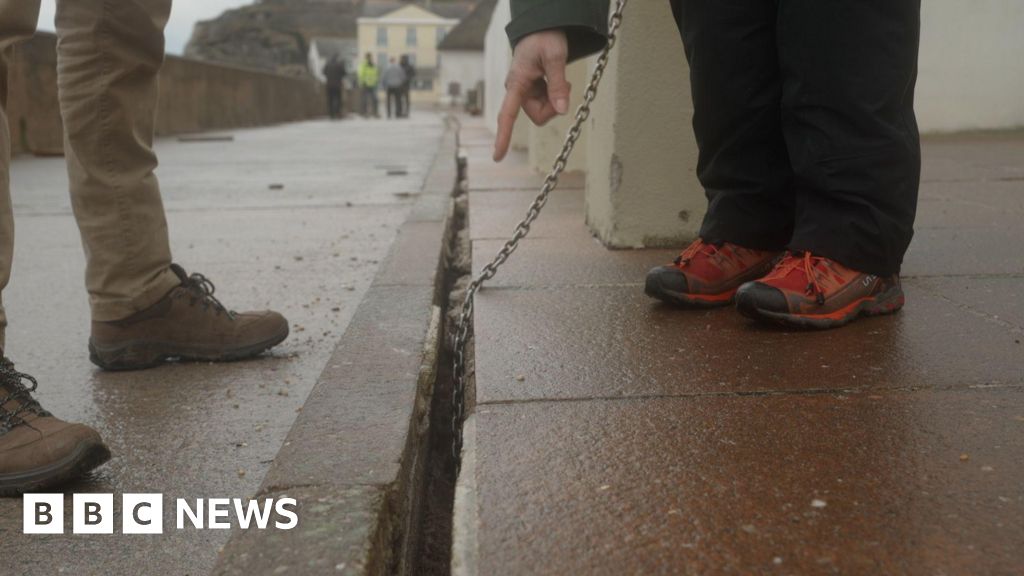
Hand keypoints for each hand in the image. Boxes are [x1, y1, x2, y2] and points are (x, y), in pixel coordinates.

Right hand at [493, 30, 570, 161]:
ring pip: (545, 112)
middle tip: (565, 86)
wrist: (543, 28)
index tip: (498, 157)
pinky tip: (556, 80)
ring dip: (556, 100)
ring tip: (559, 78)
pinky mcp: (533, 92)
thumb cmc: (545, 38)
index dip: (504, 136)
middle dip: (554, 107)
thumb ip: (558, 84)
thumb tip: (561, 110)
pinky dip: (556, 96)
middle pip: (539, 116)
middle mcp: (518, 91)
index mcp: (517, 83)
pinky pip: (547, 104)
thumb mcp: (555, 57)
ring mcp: (525, 92)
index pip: (508, 114)